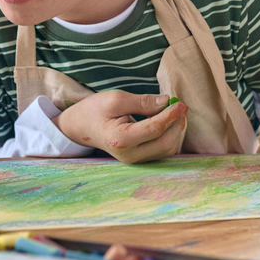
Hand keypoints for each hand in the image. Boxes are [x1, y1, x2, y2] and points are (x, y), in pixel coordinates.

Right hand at [52, 91, 187, 163]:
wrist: (79, 126)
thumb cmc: (94, 110)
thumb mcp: (115, 99)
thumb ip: (142, 102)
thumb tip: (166, 102)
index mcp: (120, 140)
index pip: (155, 129)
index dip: (171, 115)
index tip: (180, 102)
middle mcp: (129, 155)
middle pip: (166, 144)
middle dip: (177, 125)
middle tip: (180, 106)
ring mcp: (134, 160)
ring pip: (167, 150)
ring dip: (175, 131)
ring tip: (174, 112)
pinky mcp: (139, 159)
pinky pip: (162, 151)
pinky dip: (170, 136)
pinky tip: (168, 122)